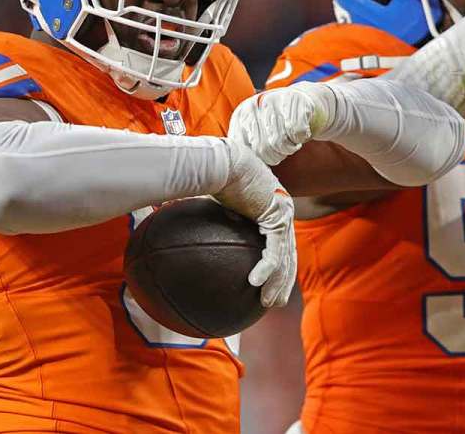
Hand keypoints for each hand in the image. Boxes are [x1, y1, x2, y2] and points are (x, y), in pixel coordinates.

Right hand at [213, 138, 296, 306]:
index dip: (277, 265)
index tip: (269, 284)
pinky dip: (266, 267)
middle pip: (288, 254)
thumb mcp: (210, 205)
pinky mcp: (276, 215)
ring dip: (277, 282)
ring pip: (285, 256)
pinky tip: (255, 283)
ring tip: (269, 303)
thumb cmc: (211, 177)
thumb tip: (177, 237)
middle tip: (276, 302)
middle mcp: (281, 211)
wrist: (219, 161)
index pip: (278, 243)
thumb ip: (206, 223)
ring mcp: (282, 213)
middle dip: (284, 280)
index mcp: (270, 208)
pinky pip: (274, 249)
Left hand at [228, 83, 334, 165]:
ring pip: (280, 141)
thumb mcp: (256, 134)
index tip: (267, 157)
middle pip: (263, 148)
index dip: (260, 160)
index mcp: (241, 116)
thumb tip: (240, 171)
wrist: (301, 101)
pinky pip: (297, 131)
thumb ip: (246, 149)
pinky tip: (300, 133)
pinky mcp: (293, 99)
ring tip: (291, 143)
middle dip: (276, 156)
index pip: (245, 150)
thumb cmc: (276, 124)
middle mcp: (253, 105)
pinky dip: (302, 137)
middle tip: (282, 151)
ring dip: (290, 148)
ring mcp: (272, 99)